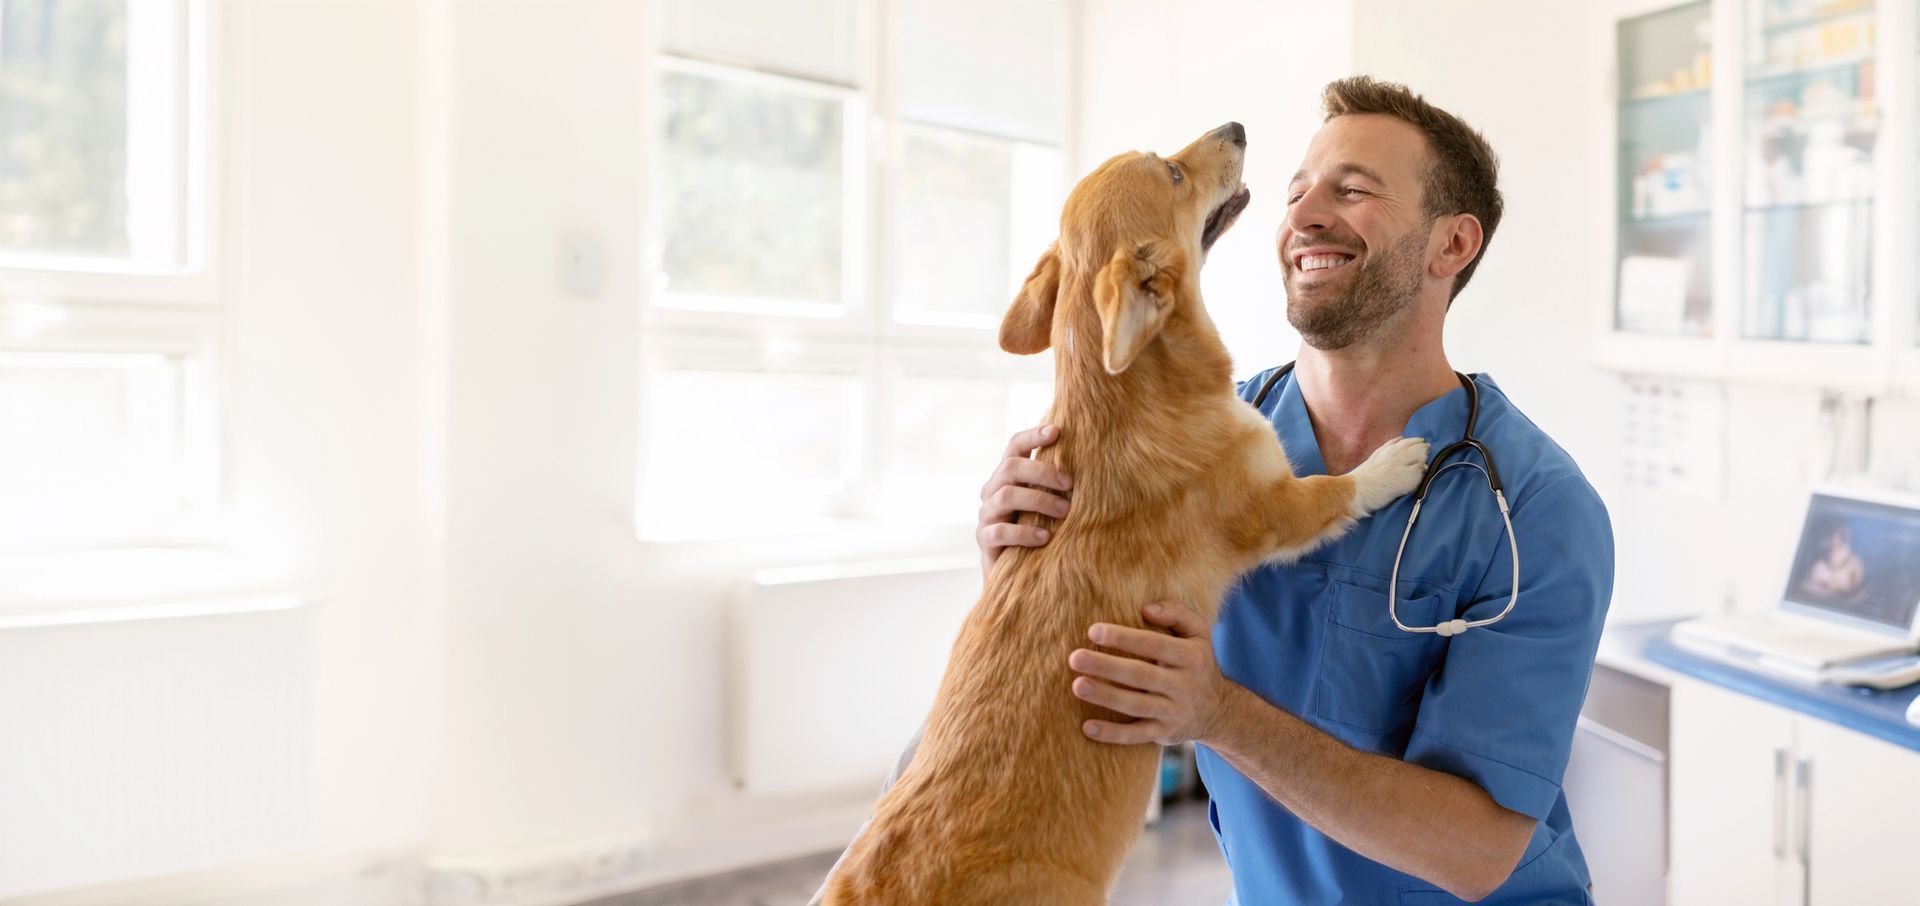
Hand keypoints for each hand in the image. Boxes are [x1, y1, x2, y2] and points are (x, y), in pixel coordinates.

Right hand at [976, 424, 1072, 576]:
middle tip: (1070, 484)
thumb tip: (1094, 462)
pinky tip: (1045, 538)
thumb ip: (1057, 484)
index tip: (1057, 431)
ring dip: (1038, 501)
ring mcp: (986, 514)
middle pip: (1011, 467)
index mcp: (1007, 476)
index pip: (1015, 446)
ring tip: (1064, 511)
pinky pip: (1000, 531)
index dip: (1033, 436)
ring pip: (1006, 496)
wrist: (1015, 570)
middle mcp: (993, 490)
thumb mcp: (1047, 503)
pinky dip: (1024, 533)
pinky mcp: (985, 539)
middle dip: (1042, 472)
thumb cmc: (1038, 529)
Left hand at [1069, 600, 1234, 745]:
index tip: (1093, 631)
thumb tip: (1146, 608)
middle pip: (1141, 674)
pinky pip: (1137, 735)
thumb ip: (1177, 613)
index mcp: (1190, 657)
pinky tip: (1087, 727)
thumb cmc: (1196, 663)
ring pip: (1136, 705)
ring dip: (1105, 696)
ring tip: (1077, 685)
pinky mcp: (1164, 734)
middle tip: (1075, 658)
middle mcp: (1184, 685)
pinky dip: (1113, 734)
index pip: (1154, 644)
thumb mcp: (1199, 634)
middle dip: (1107, 666)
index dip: (1124, 637)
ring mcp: (1174, 712)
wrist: (1218, 711)